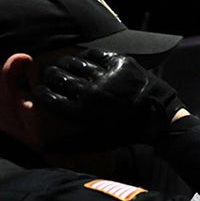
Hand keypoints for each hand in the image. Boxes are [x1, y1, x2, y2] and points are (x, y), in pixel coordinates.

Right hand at [36, 48, 187, 147]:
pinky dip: (86, 56)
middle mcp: (90, 92)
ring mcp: (105, 75)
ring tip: (64, 65)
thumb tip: (45, 146)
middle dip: (49, 75)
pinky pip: (94, 54)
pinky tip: (84, 60)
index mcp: (82, 112)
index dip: (40, 92)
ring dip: (65, 63)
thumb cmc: (125, 132)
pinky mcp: (120, 63)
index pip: (47, 97)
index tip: (39, 90)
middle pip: (56, 76)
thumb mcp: (98, 142)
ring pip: (73, 61)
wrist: (159, 117)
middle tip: (50, 75)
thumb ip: (70, 143)